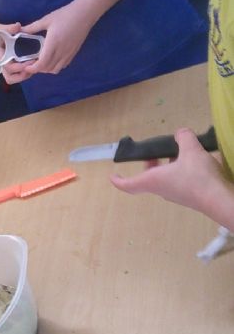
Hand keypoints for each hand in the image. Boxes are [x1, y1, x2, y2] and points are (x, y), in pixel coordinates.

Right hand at [0, 21, 35, 84]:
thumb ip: (9, 28)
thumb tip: (18, 26)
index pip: (9, 67)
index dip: (21, 67)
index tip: (31, 61)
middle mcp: (1, 63)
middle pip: (11, 78)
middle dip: (22, 76)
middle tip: (33, 67)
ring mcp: (3, 65)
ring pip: (12, 78)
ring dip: (23, 76)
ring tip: (32, 67)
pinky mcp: (7, 64)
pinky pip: (14, 74)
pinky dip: (22, 72)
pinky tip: (29, 64)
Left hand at [22, 0, 94, 74]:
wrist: (84, 13)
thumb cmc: (65, 15)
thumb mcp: (46, 20)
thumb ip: (32, 27)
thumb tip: (20, 30)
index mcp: (53, 43)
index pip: (42, 63)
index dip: (33, 68)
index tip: (26, 67)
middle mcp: (61, 51)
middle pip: (47, 69)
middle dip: (38, 69)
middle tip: (31, 63)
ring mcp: (68, 54)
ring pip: (55, 69)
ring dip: (46, 69)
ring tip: (41, 62)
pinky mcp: (73, 53)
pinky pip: (63, 66)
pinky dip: (55, 66)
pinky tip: (52, 59)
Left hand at [110, 128, 224, 213]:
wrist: (220, 200)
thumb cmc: (198, 177)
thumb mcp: (191, 150)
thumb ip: (184, 137)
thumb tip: (181, 133)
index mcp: (153, 180)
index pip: (129, 185)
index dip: (119, 180)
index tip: (112, 176)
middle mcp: (161, 190)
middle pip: (148, 177)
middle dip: (150, 164)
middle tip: (155, 152)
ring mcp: (176, 195)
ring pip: (164, 179)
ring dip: (167, 166)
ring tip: (179, 151)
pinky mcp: (190, 196)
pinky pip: (179, 182)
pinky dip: (180, 171)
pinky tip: (195, 161)